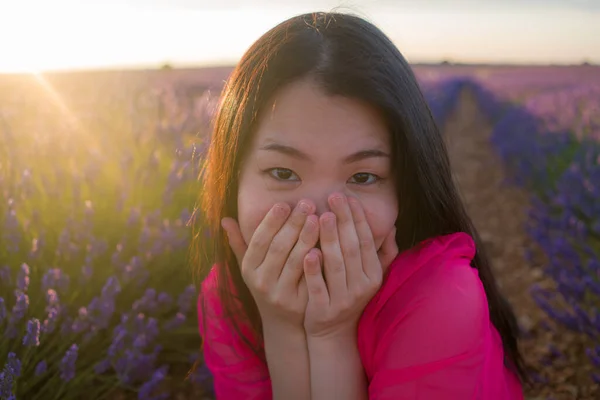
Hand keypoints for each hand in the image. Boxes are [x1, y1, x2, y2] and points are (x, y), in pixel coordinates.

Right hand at [221, 200, 318, 328]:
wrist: (282, 323)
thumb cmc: (267, 283)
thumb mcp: (250, 266)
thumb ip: (239, 242)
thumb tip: (224, 219)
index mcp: (249, 268)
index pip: (259, 240)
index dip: (271, 222)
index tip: (284, 203)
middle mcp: (261, 281)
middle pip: (278, 248)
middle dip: (293, 223)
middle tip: (307, 203)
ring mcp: (280, 293)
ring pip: (295, 261)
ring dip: (306, 237)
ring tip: (317, 217)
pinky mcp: (298, 302)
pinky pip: (308, 277)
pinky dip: (317, 259)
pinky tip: (326, 243)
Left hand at [303, 193, 397, 338]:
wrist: (333, 333)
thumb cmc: (349, 295)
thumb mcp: (370, 276)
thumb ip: (382, 253)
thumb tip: (391, 227)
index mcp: (373, 275)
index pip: (367, 241)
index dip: (358, 218)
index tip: (348, 197)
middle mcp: (361, 286)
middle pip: (352, 249)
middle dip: (344, 221)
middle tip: (334, 196)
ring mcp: (343, 299)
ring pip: (336, 265)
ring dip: (330, 239)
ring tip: (322, 216)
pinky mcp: (323, 310)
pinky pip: (319, 287)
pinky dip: (314, 270)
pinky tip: (308, 252)